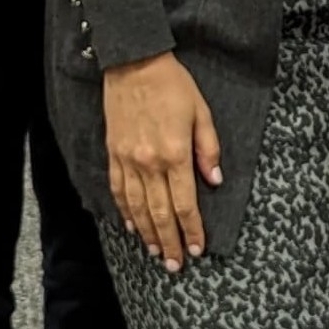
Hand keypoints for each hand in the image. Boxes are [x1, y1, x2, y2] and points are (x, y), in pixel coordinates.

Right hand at [101, 51, 221, 271]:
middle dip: (170, 242)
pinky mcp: (114, 153)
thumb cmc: (173, 85)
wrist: (134, 63)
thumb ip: (208, 149)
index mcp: (175, 154)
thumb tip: (214, 180)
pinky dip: (126, 212)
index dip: (192, 229)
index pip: (185, 204)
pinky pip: (119, 190)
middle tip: (176, 265)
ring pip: (138, 207)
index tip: (197, 248)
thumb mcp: (202, 113)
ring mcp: (128, 160)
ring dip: (148, 234)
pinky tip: (133, 226)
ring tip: (157, 253)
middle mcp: (150, 163)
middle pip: (160, 213)